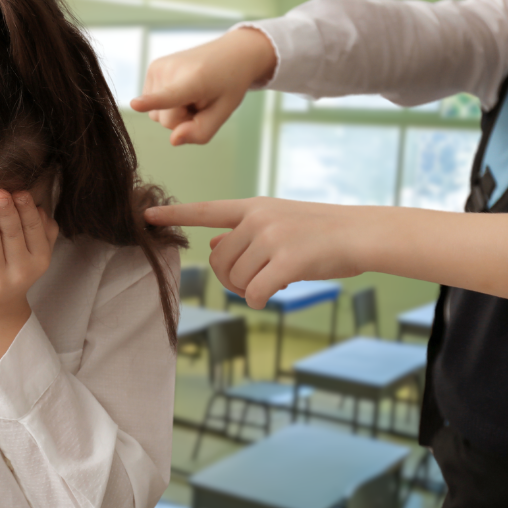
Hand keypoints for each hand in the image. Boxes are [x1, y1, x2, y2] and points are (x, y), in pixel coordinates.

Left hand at [0, 190, 58, 373]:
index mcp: (40, 258)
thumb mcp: (35, 254)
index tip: (18, 191)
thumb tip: (41, 206)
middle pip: (12, 235)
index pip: (33, 229)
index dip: (25, 210)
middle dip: (6, 212)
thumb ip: (43, 232)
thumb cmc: (15, 270)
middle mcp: (21, 271)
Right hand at [129, 27, 276, 145]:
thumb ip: (200, 132)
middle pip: (165, 120)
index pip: (169, 96)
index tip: (135, 104)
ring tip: (193, 94)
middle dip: (182, 119)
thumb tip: (173, 140)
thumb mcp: (223, 113)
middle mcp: (171, 69)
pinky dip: (167, 102)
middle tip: (201, 101)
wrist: (231, 53)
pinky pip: (153, 103)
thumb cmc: (228, 85)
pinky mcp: (152, 67)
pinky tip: (183, 89)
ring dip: (174, 111)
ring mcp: (158, 66)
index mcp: (194, 80)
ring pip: (155, 114)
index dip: (152, 102)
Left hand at [144, 198, 372, 308]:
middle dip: (230, 280)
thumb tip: (211, 247)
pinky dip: (260, 300)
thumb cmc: (320, 232)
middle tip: (251, 284)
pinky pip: (256, 292)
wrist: (361, 233)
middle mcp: (258, 219)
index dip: (174, 215)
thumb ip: (243, 234)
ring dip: (249, 290)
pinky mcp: (287, 261)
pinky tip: (271, 297)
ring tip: (272, 282)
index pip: (205, 211)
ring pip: (237, 279)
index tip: (146, 215)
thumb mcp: (278, 223)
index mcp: (253, 208)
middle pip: (219, 261)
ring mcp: (272, 238)